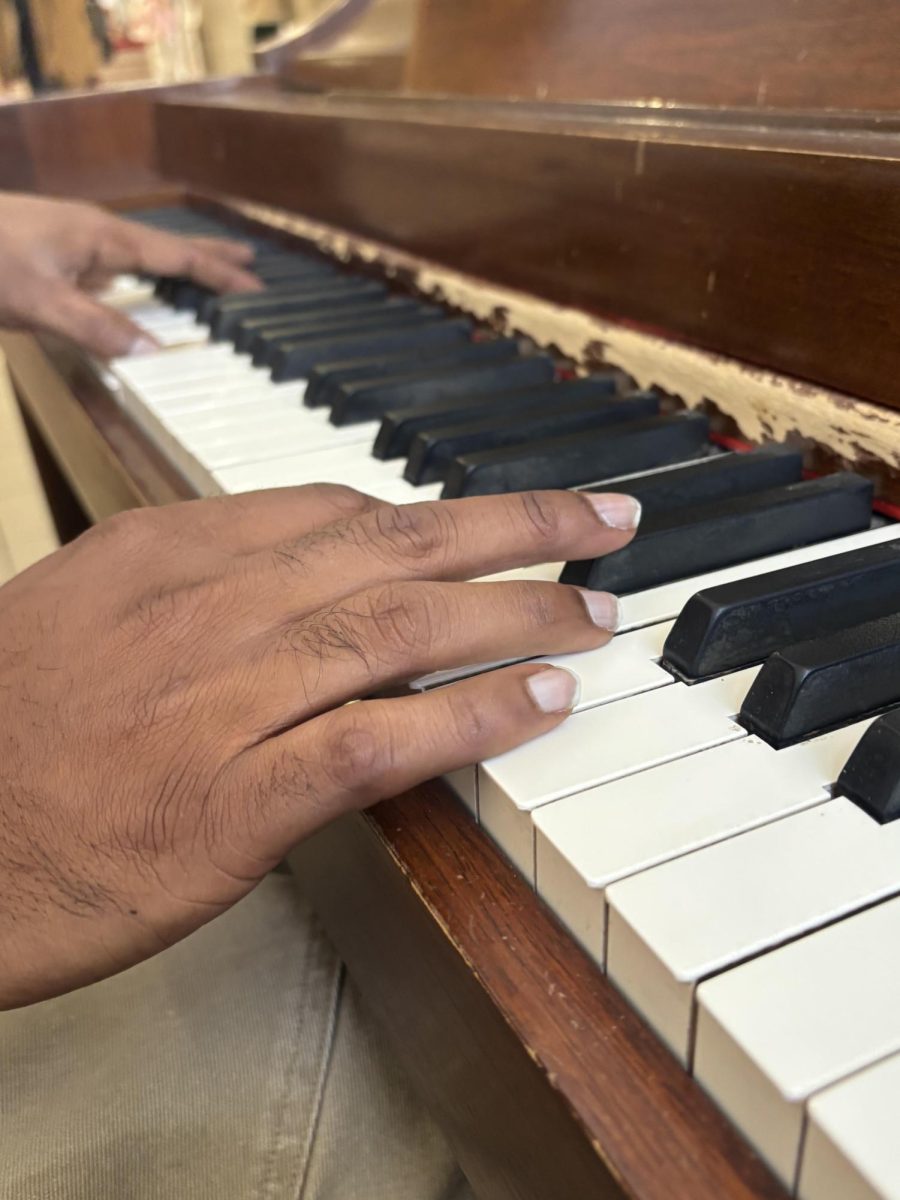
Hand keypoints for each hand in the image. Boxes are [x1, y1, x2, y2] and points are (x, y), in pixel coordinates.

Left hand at [0, 193, 259, 357]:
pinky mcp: (54, 254)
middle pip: (166, 246)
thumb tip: (153, 352)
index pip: (176, 255)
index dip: (218, 274)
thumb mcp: (40, 302)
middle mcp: (95, 234)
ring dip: (178, 266)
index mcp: (103, 237)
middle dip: (208, 258)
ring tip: (207, 276)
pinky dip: (143, 277)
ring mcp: (74, 242)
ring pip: (141, 256)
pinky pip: (115, 266)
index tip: (256, 287)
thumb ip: (97, 327)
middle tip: (250, 265)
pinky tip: (139, 289)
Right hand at [0, 485, 637, 1006]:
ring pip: (401, 631)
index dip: (432, 513)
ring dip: (518, 615)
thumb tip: (289, 575)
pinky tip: (541, 704)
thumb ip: (188, 584)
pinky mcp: (229, 801)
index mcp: (163, 553)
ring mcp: (220, 699)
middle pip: (393, 545)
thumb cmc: (1, 729)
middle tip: (604, 522)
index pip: (330, 508)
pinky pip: (375, 742)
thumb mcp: (79, 614)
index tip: (497, 521)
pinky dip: (468, 719)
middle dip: (514, 526)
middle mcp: (203, 607)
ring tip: (597, 612)